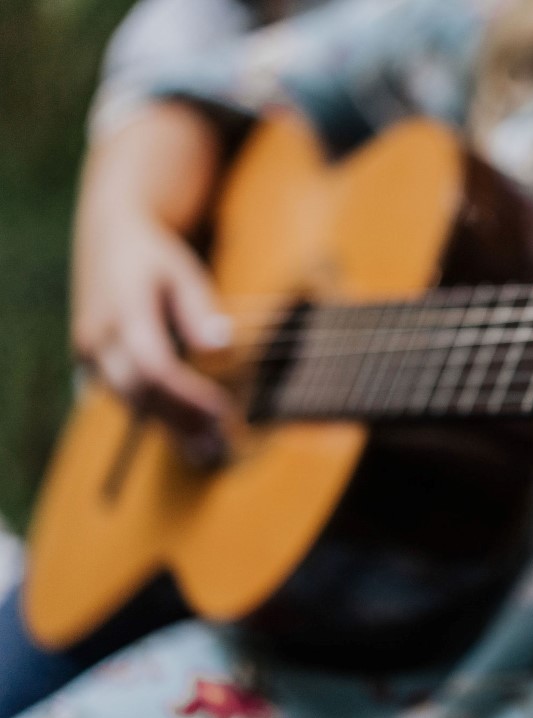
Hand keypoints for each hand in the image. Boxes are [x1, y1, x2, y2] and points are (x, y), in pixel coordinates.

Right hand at [72, 203, 231, 464]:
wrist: (109, 239)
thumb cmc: (154, 256)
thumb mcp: (183, 271)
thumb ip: (199, 309)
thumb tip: (220, 348)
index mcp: (123, 311)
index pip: (154, 367)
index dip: (188, 396)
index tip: (224, 412)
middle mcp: (99, 338)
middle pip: (139, 394)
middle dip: (181, 422)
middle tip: (222, 446)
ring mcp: (92, 354)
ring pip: (131, 402)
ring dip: (171, 427)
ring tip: (212, 448)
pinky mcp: (95, 364)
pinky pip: (127, 397)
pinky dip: (159, 415)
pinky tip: (191, 432)